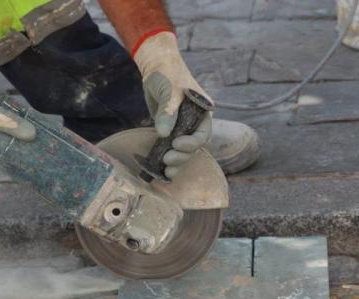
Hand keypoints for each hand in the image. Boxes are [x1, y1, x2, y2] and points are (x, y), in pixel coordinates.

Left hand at [132, 31, 212, 178]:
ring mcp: (183, 127)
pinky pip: (171, 148)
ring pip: (183, 151)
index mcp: (203, 112)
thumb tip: (164, 134)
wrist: (156, 66)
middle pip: (194, 147)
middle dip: (182, 156)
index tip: (176, 143)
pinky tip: (160, 169)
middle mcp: (196, 122)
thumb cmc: (167, 73)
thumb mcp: (169, 90)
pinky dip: (166, 158)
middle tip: (167, 160)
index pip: (203, 134)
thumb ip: (167, 112)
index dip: (191, 144)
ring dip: (175, 162)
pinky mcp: (170, 130)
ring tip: (165, 172)